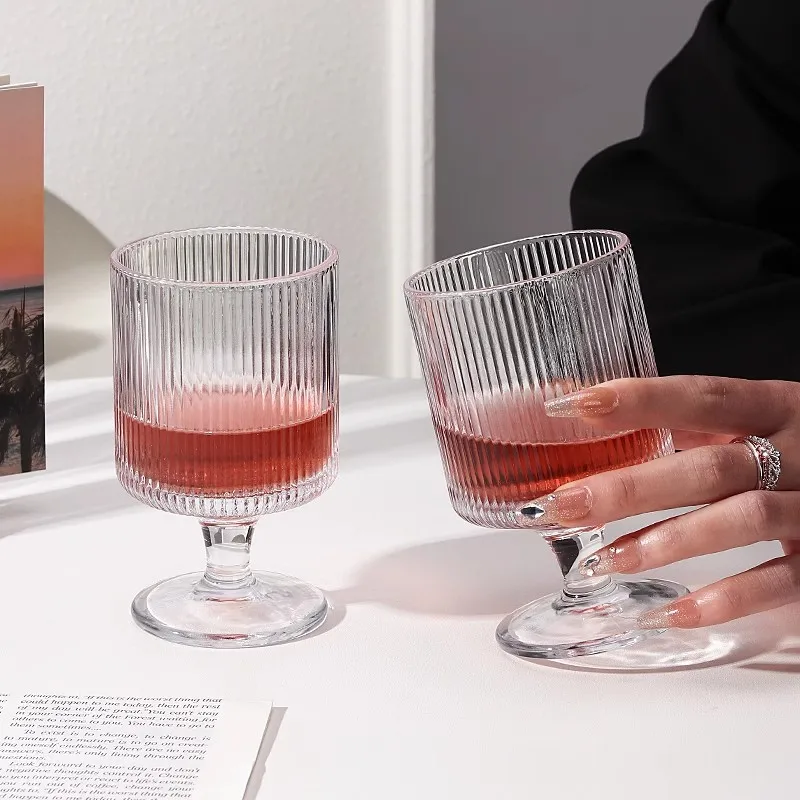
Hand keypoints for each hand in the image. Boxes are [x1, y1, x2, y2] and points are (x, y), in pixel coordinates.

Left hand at [525, 376, 799, 628]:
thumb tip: (583, 408)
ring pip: (742, 520)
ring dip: (668, 541)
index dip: (638, 400)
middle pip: (711, 466)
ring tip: (606, 561)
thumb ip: (688, 421)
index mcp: (778, 407)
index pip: (701, 396)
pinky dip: (724, 598)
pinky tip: (670, 612)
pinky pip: (780, 582)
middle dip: (632, 487)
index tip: (571, 407)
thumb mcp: (758, 421)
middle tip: (565, 505)